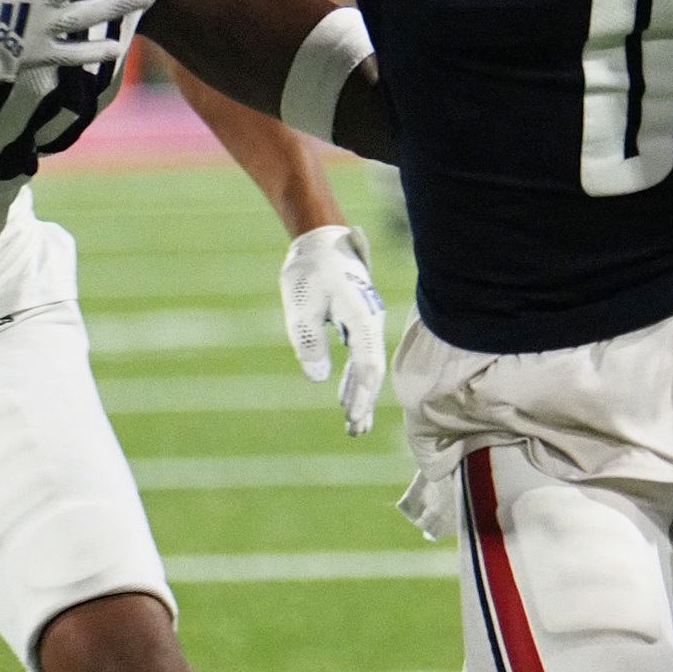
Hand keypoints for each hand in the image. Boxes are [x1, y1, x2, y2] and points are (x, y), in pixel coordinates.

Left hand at [279, 225, 385, 435]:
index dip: (361, 395)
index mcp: (361, 317)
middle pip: (371, 370)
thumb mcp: (301, 305)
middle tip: (353, 431)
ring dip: (359, 393)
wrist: (319, 240)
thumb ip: (308, 340)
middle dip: (363, 401)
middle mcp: (370, 321)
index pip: (367, 366)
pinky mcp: (357, 321)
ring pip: (367, 365)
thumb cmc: (309, 269)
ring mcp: (366, 322)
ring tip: (353, 424)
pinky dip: (354, 378)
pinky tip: (347, 397)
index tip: (351, 418)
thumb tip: (316, 378)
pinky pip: (360, 355)